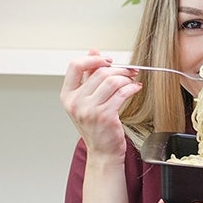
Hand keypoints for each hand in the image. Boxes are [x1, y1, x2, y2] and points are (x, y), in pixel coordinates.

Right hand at [60, 49, 142, 163]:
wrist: (103, 152)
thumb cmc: (96, 126)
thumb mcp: (86, 99)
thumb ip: (89, 75)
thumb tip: (93, 51)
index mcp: (67, 95)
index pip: (75, 66)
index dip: (93, 59)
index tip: (107, 60)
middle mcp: (75, 103)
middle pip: (99, 72)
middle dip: (119, 69)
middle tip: (129, 70)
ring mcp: (89, 110)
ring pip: (111, 81)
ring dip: (126, 77)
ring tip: (132, 80)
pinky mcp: (105, 116)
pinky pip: (122, 93)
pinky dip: (132, 88)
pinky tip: (135, 88)